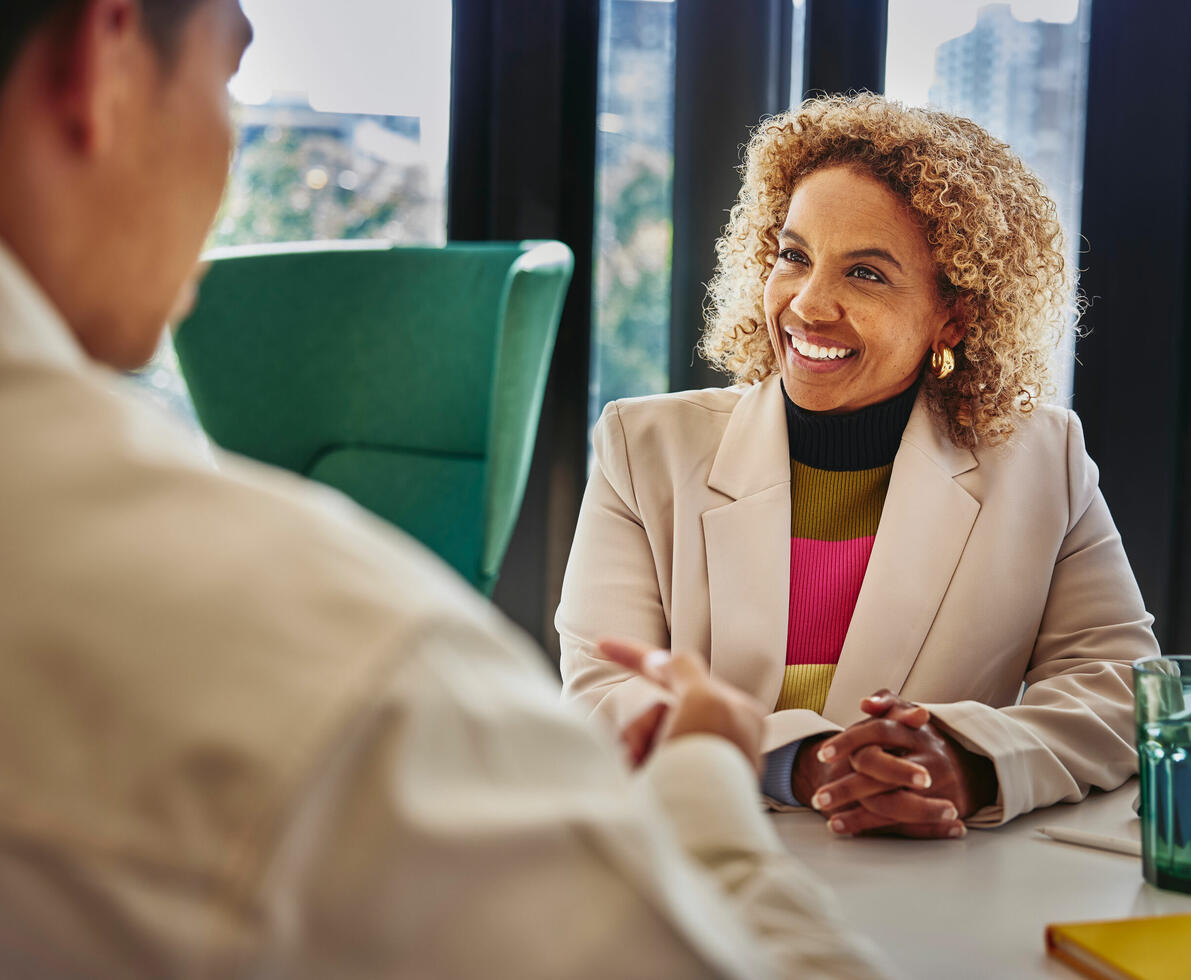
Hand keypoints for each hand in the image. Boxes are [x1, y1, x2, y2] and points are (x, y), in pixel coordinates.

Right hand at [599, 638, 764, 772]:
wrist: (702, 834)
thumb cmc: (712, 765)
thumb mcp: (704, 701)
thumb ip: (684, 669)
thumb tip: (664, 660)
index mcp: (734, 712)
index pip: (679, 673)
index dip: (636, 656)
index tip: (600, 644)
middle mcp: (718, 735)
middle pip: (656, 711)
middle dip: (638, 729)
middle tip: (638, 754)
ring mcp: (697, 763)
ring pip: (644, 738)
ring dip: (635, 751)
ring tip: (644, 776)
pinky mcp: (677, 787)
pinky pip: (640, 763)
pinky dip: (634, 770)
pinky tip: (640, 785)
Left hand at [814, 690, 995, 838]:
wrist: (972, 769)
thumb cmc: (926, 741)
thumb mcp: (911, 715)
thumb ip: (887, 702)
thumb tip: (865, 704)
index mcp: (914, 731)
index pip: (879, 730)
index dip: (849, 741)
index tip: (822, 754)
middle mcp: (927, 756)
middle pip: (883, 770)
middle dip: (848, 787)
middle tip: (820, 797)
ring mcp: (936, 785)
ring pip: (893, 802)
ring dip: (857, 814)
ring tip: (829, 817)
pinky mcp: (942, 810)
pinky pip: (905, 824)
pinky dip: (875, 827)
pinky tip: (847, 828)